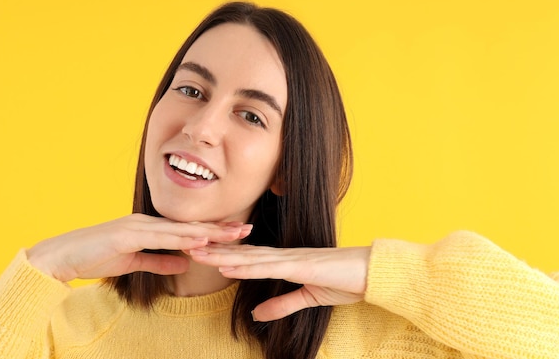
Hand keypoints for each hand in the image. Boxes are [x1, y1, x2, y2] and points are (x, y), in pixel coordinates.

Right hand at [26, 213, 251, 281]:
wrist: (62, 257)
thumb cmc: (96, 257)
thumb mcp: (134, 262)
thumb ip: (159, 261)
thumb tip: (185, 264)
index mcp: (150, 227)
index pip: (188, 228)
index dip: (214, 230)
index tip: (237, 233)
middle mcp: (148, 222)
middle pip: (191, 224)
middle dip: (220, 228)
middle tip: (248, 229)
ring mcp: (138, 225)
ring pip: (181, 228)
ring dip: (210, 231)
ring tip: (235, 233)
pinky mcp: (127, 233)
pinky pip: (160, 237)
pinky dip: (183, 237)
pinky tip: (202, 239)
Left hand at [189, 244, 370, 320]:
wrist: (372, 274)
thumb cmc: (345, 281)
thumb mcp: (309, 298)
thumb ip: (282, 304)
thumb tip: (257, 314)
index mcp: (285, 261)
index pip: (248, 257)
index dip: (223, 254)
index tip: (201, 251)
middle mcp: (283, 255)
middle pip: (241, 252)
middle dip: (214, 249)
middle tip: (186, 244)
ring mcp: (291, 258)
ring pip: (248, 257)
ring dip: (221, 255)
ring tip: (197, 251)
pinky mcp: (300, 266)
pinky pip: (268, 267)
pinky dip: (246, 266)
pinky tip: (227, 266)